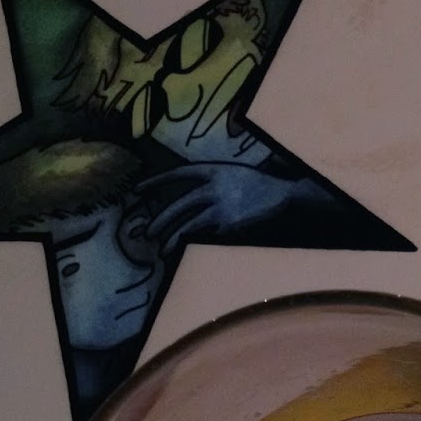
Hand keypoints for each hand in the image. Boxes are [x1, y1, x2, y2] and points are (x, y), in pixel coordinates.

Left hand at [139, 162, 321, 247]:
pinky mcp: (229, 224)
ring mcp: (222, 206)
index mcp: (214, 170)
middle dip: (160, 220)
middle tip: (147, 233)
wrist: (282, 194)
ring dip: (173, 239)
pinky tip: (192, 249)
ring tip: (162, 250)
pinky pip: (209, 235)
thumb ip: (210, 183)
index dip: (157, 181)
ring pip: (189, 225)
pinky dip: (200, 242)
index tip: (138, 189)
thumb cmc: (256, 184)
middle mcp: (215, 187)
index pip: (179, 173)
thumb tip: (187, 198)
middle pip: (180, 205)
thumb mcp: (232, 174)